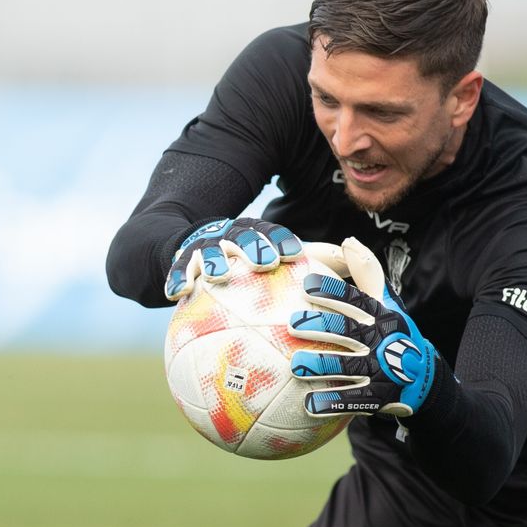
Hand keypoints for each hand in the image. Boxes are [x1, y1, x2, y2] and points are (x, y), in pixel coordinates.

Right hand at [164, 217, 302, 300]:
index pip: (270, 233)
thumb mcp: (269, 253)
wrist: (187, 244)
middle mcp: (228, 237)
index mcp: (253, 234)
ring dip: (214, 261)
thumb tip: (350, 264)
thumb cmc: (240, 258)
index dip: (282, 241)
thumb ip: (309, 259)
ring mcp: (203, 248)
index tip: (296, 254)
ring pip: (209, 252)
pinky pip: (176, 272)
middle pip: (242, 237)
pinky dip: (176, 280)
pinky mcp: (179, 262)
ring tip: (218, 275)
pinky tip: (178, 293)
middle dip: (253, 247)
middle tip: (264, 263)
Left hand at [287, 238, 438, 417]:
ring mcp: (383, 369)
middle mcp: (383, 340)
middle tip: (291, 324)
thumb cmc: (394, 334)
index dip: (332, 291)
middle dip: (320, 325)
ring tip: (294, 366)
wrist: (424, 380)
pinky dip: (332, 403)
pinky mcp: (381, 396)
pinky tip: (308, 405)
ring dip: (321, 365)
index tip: (305, 285)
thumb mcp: (386, 304)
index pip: (356, 299)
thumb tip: (348, 241)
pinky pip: (354, 400)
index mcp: (382, 315)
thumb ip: (367, 275)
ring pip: (348, 366)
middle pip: (348, 331)